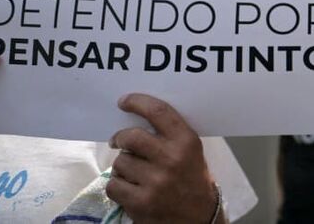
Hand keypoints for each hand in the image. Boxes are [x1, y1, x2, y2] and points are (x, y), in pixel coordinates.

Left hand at [107, 94, 219, 223]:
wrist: (199, 218)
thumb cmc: (193, 180)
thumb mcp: (191, 152)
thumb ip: (170, 136)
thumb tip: (137, 119)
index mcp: (186, 141)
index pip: (159, 112)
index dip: (138, 102)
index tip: (124, 101)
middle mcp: (171, 158)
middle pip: (131, 137)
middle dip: (120, 138)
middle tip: (119, 141)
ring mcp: (155, 181)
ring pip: (120, 163)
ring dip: (122, 167)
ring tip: (134, 173)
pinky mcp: (141, 202)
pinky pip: (113, 185)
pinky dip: (117, 186)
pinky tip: (129, 189)